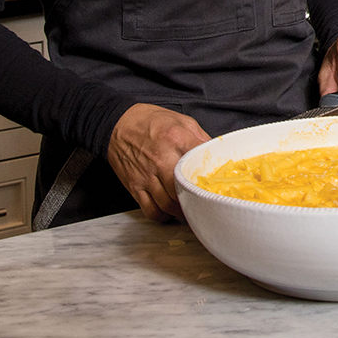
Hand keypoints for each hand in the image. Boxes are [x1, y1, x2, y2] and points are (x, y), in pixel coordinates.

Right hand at [107, 103, 211, 222]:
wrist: (119, 124)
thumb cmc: (151, 121)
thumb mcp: (183, 121)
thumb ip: (201, 138)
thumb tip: (216, 154)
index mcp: (177, 139)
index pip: (200, 162)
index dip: (211, 175)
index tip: (217, 183)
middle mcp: (161, 159)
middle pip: (184, 189)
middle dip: (197, 198)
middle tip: (206, 202)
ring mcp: (147, 175)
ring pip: (168, 204)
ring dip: (182, 211)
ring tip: (191, 209)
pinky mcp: (135, 186)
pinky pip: (150, 209)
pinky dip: (162, 216)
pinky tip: (170, 212)